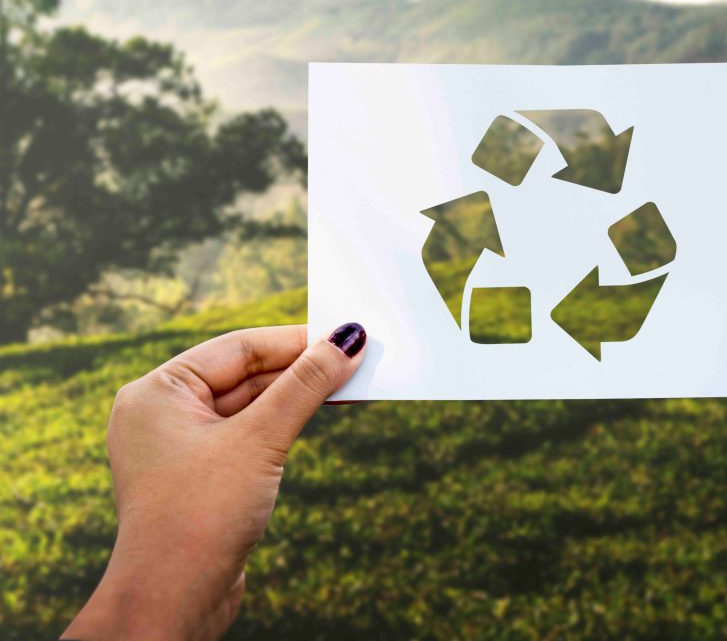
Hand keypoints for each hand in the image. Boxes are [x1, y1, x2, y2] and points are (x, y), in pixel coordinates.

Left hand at [63, 322, 366, 640]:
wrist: (172, 604)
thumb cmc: (199, 517)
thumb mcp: (260, 440)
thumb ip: (305, 385)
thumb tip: (348, 340)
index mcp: (158, 392)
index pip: (238, 347)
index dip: (295, 340)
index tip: (344, 334)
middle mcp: (163, 413)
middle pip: (246, 373)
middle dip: (301, 368)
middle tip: (356, 358)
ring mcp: (181, 446)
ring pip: (250, 404)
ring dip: (297, 396)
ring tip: (349, 382)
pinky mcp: (202, 476)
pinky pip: (248, 433)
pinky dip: (284, 423)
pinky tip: (318, 414)